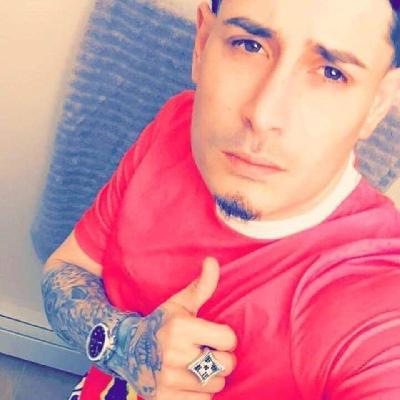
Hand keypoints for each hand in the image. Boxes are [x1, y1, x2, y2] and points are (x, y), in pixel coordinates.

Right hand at [109, 258, 236, 399]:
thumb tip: (212, 260)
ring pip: (215, 385)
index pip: (228, 339)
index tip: (212, 335)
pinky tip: (186, 380)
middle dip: (220, 358)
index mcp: (179, 328)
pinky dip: (198, 393)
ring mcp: (167, 380)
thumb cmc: (161, 323)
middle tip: (205, 352)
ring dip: (210, 377)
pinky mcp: (163, 399)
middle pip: (226, 365)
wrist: (127, 349)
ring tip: (194, 365)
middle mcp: (173, 354)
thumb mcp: (180, 302)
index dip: (223, 337)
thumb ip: (202, 285)